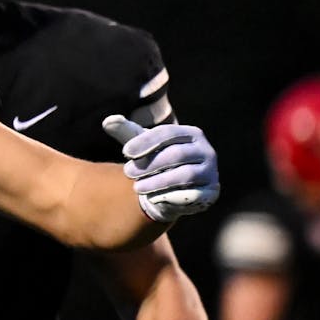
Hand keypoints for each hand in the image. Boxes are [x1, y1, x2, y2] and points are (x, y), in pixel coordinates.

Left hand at [102, 115, 219, 221]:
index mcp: (192, 134)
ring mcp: (211, 173)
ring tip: (136, 187)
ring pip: (184, 176)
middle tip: (127, 172)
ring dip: (157, 182)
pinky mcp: (211, 193)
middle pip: (176, 155)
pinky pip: (192, 196)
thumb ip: (126, 132)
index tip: (125, 152)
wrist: (174, 186)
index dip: (146, 141)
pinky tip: (153, 198)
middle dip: (149, 164)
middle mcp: (206, 151)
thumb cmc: (157, 158)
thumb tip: (108, 121)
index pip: (168, 133)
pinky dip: (170, 196)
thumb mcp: (142, 144)